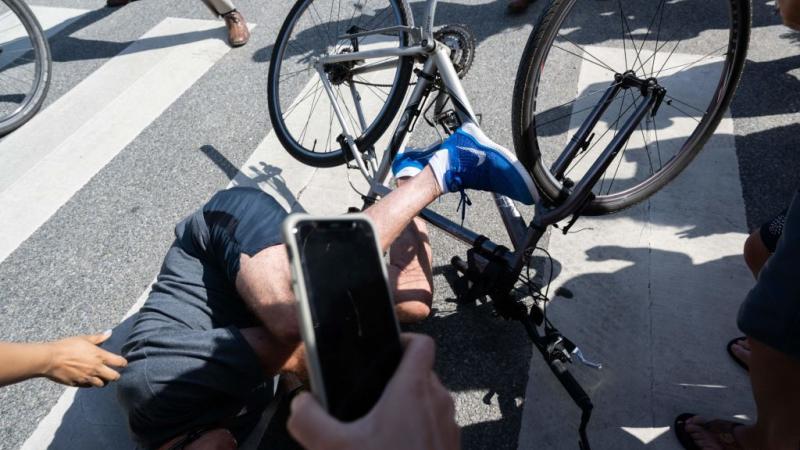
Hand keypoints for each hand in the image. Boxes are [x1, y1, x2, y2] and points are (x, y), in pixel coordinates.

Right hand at [42, 331, 127, 386]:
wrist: (50, 359)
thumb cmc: (66, 346)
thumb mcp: (84, 339)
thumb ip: (98, 338)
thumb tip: (109, 333)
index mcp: (100, 356)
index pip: (120, 363)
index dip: (123, 363)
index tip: (122, 363)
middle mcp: (96, 369)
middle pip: (114, 377)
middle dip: (115, 375)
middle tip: (112, 372)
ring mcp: (87, 378)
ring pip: (102, 384)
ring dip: (103, 381)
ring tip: (101, 376)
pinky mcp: (78, 384)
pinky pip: (89, 386)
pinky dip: (91, 384)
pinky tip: (88, 379)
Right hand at [287, 333, 458, 449]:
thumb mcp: (334, 448)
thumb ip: (309, 420)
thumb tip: (300, 404)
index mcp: (413, 389)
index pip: (421, 344)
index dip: (404, 339)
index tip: (386, 349)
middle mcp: (438, 402)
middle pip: (421, 374)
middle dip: (395, 381)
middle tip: (370, 396)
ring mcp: (448, 426)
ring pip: (428, 401)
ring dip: (406, 408)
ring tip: (378, 428)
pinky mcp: (450, 447)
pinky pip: (434, 427)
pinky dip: (417, 431)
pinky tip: (392, 449)